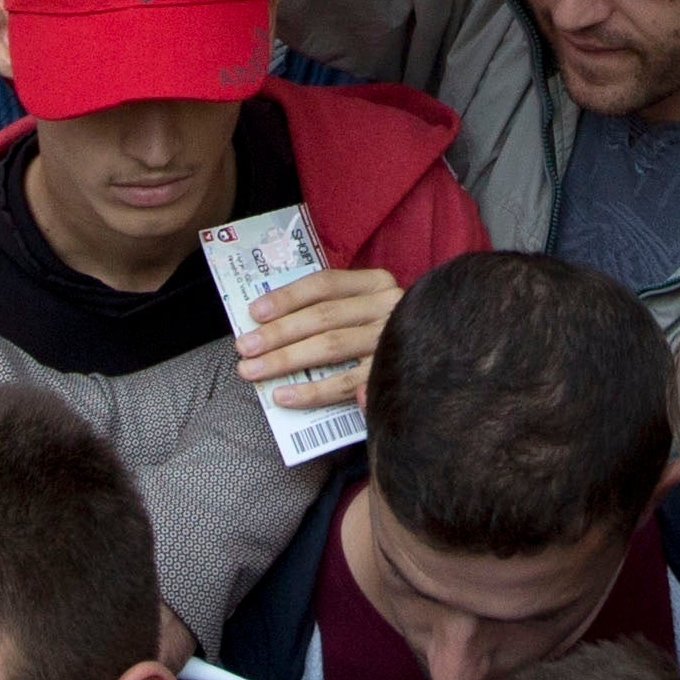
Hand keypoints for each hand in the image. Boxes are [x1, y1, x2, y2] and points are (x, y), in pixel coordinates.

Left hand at [227, 265, 397, 412]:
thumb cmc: (380, 330)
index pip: (324, 284)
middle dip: (277, 334)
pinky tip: (284, 396)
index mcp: (375, 282)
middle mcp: (387, 306)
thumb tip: (268, 319)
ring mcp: (391, 340)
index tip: (254, 313)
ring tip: (254, 371)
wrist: (435, 357)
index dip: (286, 297)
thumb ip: (326, 309)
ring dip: (286, 360)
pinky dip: (312, 391)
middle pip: (322, 317)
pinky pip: (345, 384)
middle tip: (244, 349)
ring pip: (330, 347)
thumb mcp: (361, 308)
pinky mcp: (392, 374)